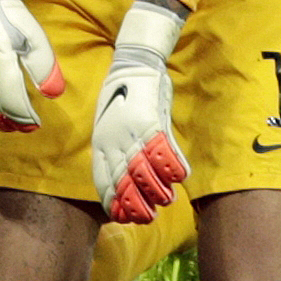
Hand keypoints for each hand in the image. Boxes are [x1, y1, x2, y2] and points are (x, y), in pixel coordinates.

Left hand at [91, 0, 189, 223]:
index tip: (123, 217)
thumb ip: (113, 147)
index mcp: (100, 142)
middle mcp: (114, 140)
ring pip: (145, 172)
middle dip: (136, 205)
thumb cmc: (121, 93)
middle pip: (124, 182)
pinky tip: (180, 176)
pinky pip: (164, 151)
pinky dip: (173, 167)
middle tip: (148, 217)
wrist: (133, 62)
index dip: (113, 202)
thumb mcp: (107, 123)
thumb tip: (120, 174)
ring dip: (158, 190)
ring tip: (167, 200)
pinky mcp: (152, 122)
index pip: (103, 180)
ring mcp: (132, 132)